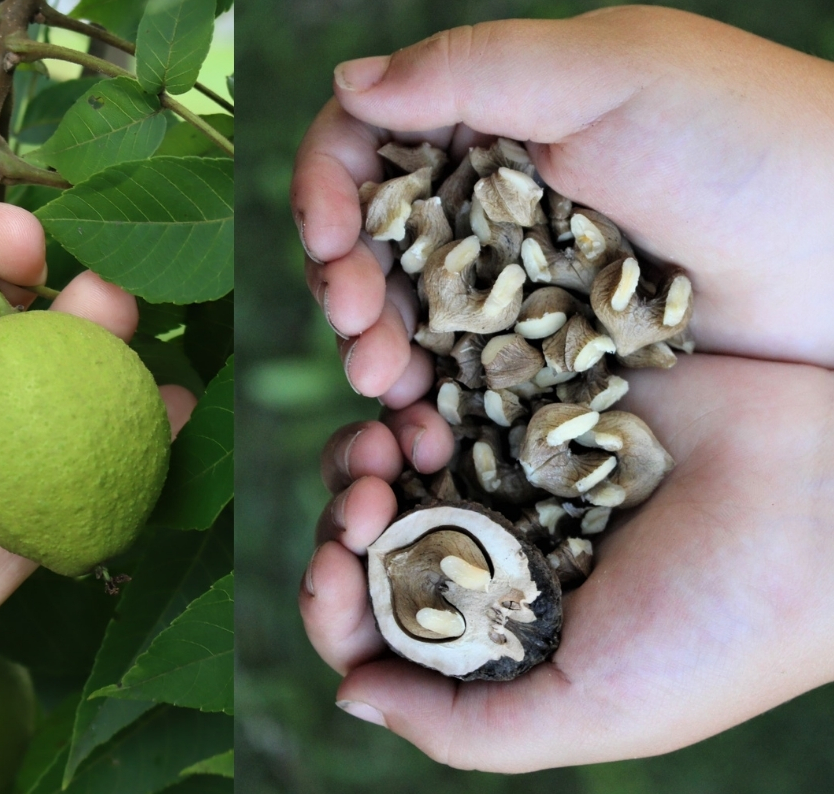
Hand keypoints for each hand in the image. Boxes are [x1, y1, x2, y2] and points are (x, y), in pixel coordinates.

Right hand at [292, 5, 833, 406]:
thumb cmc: (747, 144)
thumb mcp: (613, 75)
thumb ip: (472, 69)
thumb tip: (344, 80)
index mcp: (492, 124)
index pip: (367, 146)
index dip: (326, 189)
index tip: (327, 239)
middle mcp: (490, 206)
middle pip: (371, 244)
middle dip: (346, 284)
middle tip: (359, 328)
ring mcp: (514, 289)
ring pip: (406, 319)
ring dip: (375, 348)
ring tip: (384, 382)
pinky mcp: (541, 360)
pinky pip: (459, 378)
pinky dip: (426, 399)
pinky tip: (421, 423)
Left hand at [299, 353, 833, 770]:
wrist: (827, 507)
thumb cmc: (719, 628)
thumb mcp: (591, 711)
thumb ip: (466, 727)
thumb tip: (349, 696)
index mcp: (501, 634)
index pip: (380, 627)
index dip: (332, 602)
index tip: (332, 570)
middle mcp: (500, 554)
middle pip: (373, 539)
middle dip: (344, 523)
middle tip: (364, 503)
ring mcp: (513, 474)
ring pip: (394, 462)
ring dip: (365, 456)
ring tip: (391, 444)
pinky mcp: (535, 397)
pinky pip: (442, 390)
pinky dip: (410, 396)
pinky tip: (418, 404)